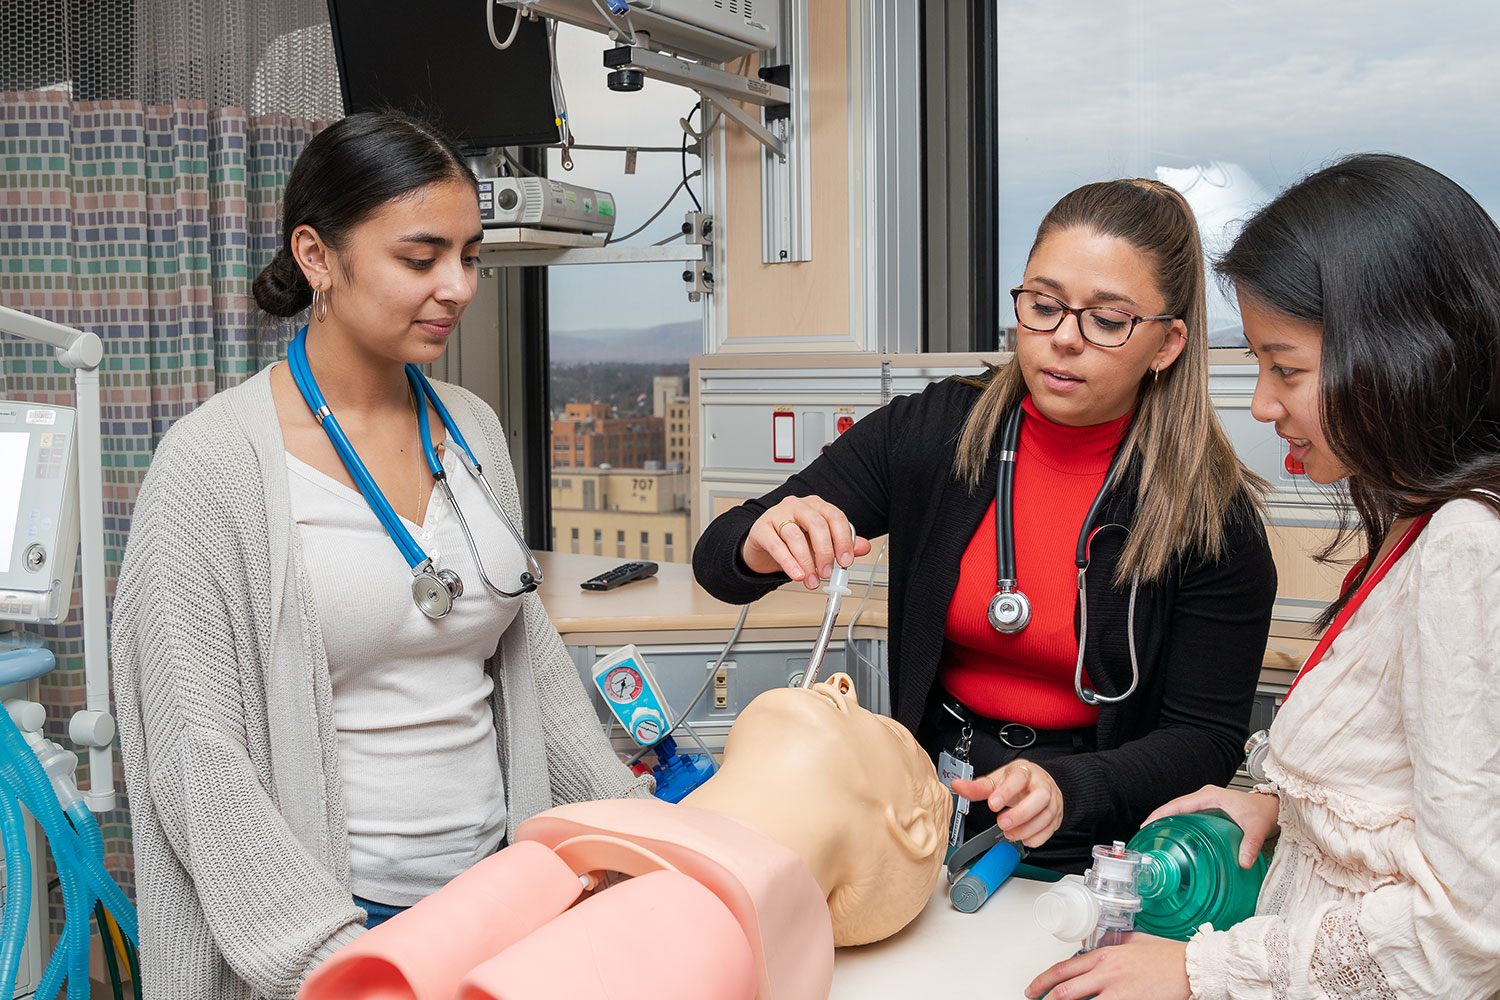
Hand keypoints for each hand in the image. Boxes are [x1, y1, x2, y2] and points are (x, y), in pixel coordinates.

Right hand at [741, 496, 870, 589]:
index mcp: (816, 506)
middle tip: (828, 572)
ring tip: (811, 579)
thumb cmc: (794, 539)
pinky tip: (796, 574)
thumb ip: (842, 543)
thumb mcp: (820, 542)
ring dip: (806, 562)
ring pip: (795, 536)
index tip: (846, 561)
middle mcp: (798, 506)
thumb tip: (863, 547)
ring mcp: (778, 515)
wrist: (764, 544)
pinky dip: (788, 562)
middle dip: (825, 552)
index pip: (835, 517)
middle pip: (816, 524)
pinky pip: (776, 545)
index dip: (843, 540)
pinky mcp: (761, 529)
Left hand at [950, 759, 1061, 847]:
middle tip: (1002, 823)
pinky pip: (1051, 828)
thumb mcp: (997, 780)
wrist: (1039, 783)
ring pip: (1047, 814)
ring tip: (1010, 834)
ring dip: (1027, 828)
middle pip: (1040, 796)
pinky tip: (1025, 839)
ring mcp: (1052, 800)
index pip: (1019, 778)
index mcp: (1025, 772)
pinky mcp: (1056, 816)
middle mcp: (1042, 784)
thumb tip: (957, 785)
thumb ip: (978, 787)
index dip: (1006, 791)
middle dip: (1021, 813)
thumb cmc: (1017, 781)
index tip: (992, 804)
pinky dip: (1038, 837)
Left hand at [1026, 934, 1189, 999]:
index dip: (1043, 981)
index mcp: (1104, 954)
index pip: (1063, 969)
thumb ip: (1112, 942)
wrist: (1191, 966)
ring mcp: (1117, 990)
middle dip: (1045, 998)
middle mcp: (1106, 972)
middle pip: (1065, 990)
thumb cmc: (1167, 955)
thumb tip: (1095, 945)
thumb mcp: (1133, 941)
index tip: (1033, 989)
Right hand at [1143, 784, 1279, 868]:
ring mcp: (1207, 802)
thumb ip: (1250, 844)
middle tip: (1146, 834)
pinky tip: (1175, 834)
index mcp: (1210, 796)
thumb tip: (1243, 862)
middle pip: (1175, 806)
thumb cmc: (1265, 812)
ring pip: (1180, 810)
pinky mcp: (1210, 809)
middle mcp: (1206, 797)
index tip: (1147, 824)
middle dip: (1158, 818)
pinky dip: (1178, 822)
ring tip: (1155, 835)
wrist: (1274, 807)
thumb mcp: (1257, 828)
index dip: (1161, 814)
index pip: (1178, 804)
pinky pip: (1188, 814)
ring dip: (1167, 820)